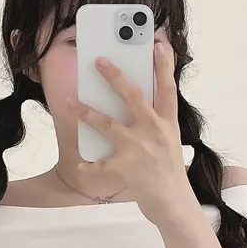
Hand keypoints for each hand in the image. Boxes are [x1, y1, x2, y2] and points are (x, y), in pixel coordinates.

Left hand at [68, 37, 196, 228]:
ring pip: (109, 125)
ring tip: (71, 103)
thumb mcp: (169, 140)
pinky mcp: (127, 168)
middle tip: (99, 61)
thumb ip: (155, 120)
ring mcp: (140, 150)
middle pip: (133, 97)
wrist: (175, 204)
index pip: (167, 88)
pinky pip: (101, 165)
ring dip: (87, 113)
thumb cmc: (169, 170)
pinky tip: (80, 164)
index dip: (164, 65)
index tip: (159, 44)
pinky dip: (89, 166)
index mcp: (168, 123)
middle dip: (115, 77)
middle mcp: (155, 132)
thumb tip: (135, 100)